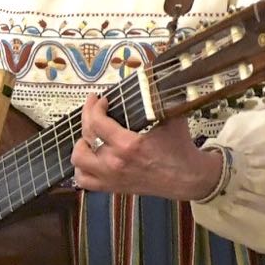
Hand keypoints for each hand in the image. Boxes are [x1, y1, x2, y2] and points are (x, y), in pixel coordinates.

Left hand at [73, 99, 223, 202]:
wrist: (186, 177)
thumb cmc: (179, 146)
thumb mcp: (171, 117)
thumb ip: (158, 99)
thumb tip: (151, 78)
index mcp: (128, 144)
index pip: (97, 122)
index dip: (95, 106)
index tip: (102, 100)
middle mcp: (115, 162)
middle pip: (86, 135)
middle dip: (87, 115)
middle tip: (94, 106)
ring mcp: (111, 177)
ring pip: (79, 158)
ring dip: (82, 143)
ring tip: (91, 133)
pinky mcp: (111, 187)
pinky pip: (83, 180)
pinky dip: (81, 167)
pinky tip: (90, 156)